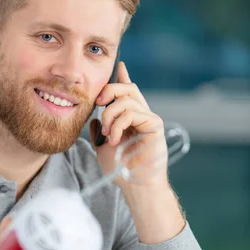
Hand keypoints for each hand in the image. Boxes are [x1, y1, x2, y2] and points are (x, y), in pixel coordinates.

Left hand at [90, 62, 167, 189]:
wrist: (134, 185)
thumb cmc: (120, 169)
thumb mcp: (102, 146)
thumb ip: (100, 131)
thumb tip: (94, 118)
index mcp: (130, 118)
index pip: (127, 93)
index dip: (123, 77)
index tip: (119, 64)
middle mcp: (142, 115)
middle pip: (128, 88)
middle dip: (110, 90)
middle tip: (98, 102)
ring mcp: (149, 119)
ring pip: (127, 99)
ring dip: (111, 115)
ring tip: (108, 134)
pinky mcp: (154, 125)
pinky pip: (133, 112)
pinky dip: (119, 124)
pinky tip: (115, 139)